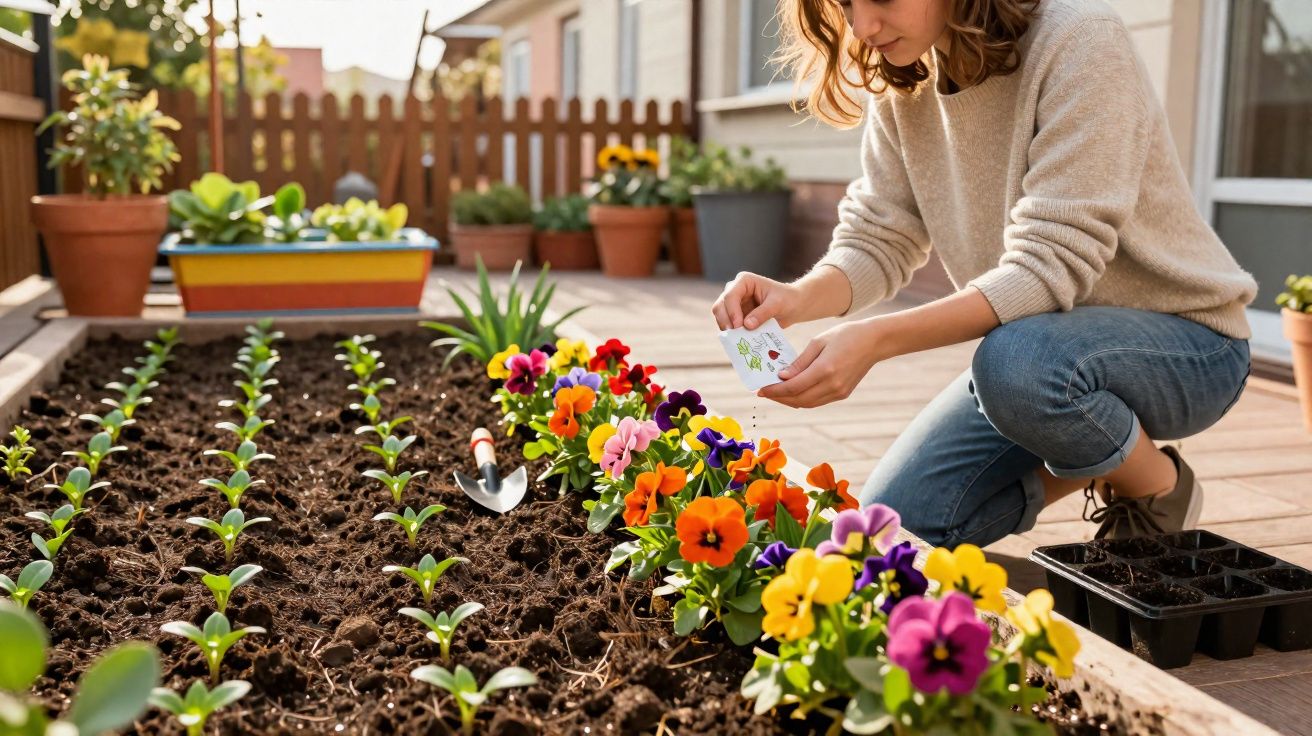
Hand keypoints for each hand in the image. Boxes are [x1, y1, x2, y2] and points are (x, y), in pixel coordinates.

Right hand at [711, 272, 802, 329]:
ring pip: (720, 316)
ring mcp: (734, 304)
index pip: (730, 295)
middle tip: (734, 335)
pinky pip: (728, 325)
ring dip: (727, 328)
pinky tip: (739, 340)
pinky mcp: (736, 316)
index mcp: (744, 281)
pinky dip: (731, 333)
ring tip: (738, 338)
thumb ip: (762, 314)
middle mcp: (735, 290)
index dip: (732, 312)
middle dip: (725, 320)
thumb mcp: (777, 304)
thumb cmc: (787, 299)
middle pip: (720, 306)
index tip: (739, 326)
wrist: (793, 306)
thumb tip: (747, 325)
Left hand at [757, 319, 887, 408]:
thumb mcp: (818, 342)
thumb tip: (782, 377)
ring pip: (807, 403)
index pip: (793, 386)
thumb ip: (799, 362)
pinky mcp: (842, 394)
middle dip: (778, 397)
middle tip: (764, 392)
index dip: (774, 390)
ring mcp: (839, 392)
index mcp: (825, 369)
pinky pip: (817, 401)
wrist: (874, 341)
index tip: (760, 389)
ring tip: (775, 392)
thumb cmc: (845, 335)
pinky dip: (802, 398)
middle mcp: (832, 385)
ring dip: (789, 400)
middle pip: (798, 399)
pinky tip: (792, 391)